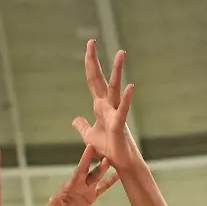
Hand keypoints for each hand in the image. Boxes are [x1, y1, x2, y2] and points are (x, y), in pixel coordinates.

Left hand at [25, 147, 117, 205]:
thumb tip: (54, 200)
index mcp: (71, 186)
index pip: (79, 170)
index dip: (85, 159)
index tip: (90, 147)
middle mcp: (79, 185)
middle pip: (91, 172)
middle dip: (100, 165)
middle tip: (109, 156)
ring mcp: (85, 190)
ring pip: (97, 177)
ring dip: (105, 170)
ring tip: (117, 161)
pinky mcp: (90, 197)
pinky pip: (102, 188)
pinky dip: (109, 182)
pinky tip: (117, 175)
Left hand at [71, 40, 138, 171]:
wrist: (120, 164)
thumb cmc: (107, 150)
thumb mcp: (89, 136)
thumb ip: (82, 125)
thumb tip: (75, 119)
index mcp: (100, 106)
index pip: (92, 80)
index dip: (89, 63)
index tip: (89, 46)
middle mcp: (108, 105)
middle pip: (99, 79)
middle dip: (94, 61)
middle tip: (91, 41)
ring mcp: (115, 113)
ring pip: (115, 89)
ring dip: (117, 71)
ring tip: (120, 53)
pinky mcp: (119, 125)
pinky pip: (123, 110)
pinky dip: (127, 99)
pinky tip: (130, 86)